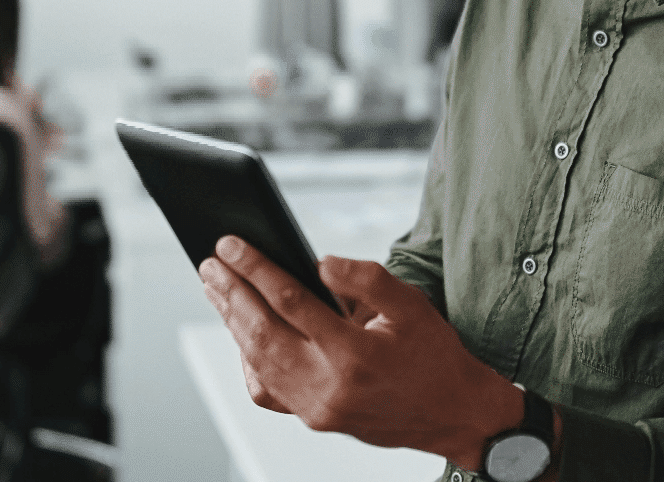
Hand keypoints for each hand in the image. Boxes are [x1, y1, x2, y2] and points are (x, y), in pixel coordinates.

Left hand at [199, 236, 522, 469]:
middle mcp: (329, 386)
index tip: (231, 244)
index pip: (291, 302)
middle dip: (231, 293)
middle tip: (209, 262)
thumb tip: (320, 262)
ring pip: (258, 361)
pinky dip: (249, 361)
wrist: (453, 414)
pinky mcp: (314, 419)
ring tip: (216, 289)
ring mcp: (317, 408)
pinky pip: (267, 390)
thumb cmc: (435, 355)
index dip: (256, 268)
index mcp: (355, 353)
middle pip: (262, 332)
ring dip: (232, 322)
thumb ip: (367, 279)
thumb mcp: (413, 305)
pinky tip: (242, 335)